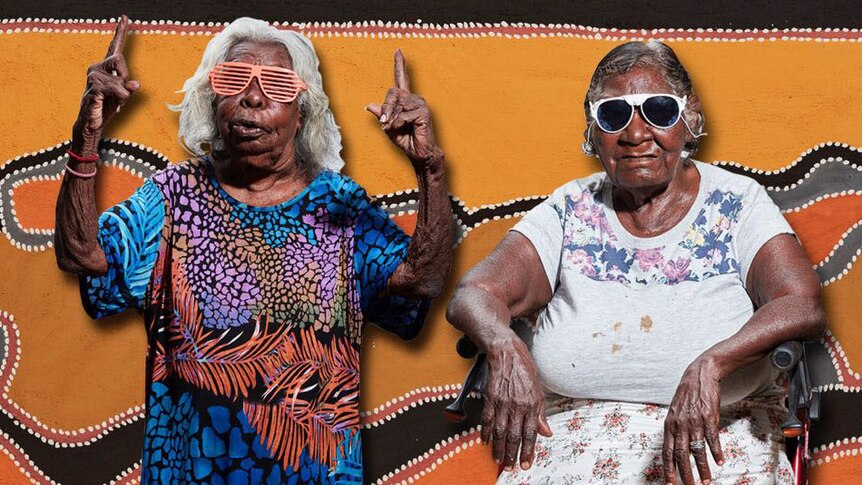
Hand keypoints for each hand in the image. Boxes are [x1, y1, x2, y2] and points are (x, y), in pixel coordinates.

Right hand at [72, 15, 139, 151]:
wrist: (92, 123)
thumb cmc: (107, 106)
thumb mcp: (123, 95)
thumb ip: (129, 87)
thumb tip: (135, 84)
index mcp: (106, 67)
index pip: (114, 47)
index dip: (120, 32)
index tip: (125, 17)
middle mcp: (97, 68)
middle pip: (119, 59)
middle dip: (125, 76)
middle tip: (122, 91)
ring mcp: (93, 77)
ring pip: (120, 79)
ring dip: (123, 94)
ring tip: (113, 101)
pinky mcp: (93, 88)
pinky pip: (116, 90)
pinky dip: (120, 99)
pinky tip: (112, 104)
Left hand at [366, 49, 441, 168]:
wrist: (419, 153)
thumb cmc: (406, 139)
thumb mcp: (388, 127)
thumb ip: (382, 115)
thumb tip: (369, 105)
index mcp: (405, 100)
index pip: (402, 78)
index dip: (399, 64)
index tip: (398, 51)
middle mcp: (414, 99)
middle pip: (393, 92)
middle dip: (386, 108)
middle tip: (384, 122)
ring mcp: (420, 104)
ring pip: (397, 103)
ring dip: (391, 118)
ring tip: (394, 127)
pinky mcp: (423, 113)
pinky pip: (404, 114)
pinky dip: (398, 123)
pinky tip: (400, 128)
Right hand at [482, 336, 552, 470]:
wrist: (506, 351)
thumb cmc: (524, 367)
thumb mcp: (539, 389)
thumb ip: (541, 413)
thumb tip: (546, 432)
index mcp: (532, 404)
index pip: (530, 433)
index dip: (528, 451)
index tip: (526, 463)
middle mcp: (517, 405)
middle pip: (514, 436)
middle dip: (512, 454)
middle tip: (510, 467)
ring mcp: (503, 402)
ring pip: (500, 431)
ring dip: (498, 448)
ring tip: (498, 459)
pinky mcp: (490, 398)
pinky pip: (487, 419)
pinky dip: (486, 432)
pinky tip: (486, 441)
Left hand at [663, 356, 725, 484]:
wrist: (700, 375)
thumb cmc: (687, 395)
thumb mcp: (675, 412)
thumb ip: (675, 430)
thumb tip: (675, 449)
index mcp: (670, 424)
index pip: (666, 451)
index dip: (668, 468)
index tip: (670, 482)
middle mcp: (680, 424)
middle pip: (680, 454)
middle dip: (684, 473)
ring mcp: (694, 421)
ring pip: (696, 450)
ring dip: (702, 467)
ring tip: (706, 480)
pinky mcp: (709, 417)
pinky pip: (712, 438)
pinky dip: (716, 452)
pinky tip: (719, 461)